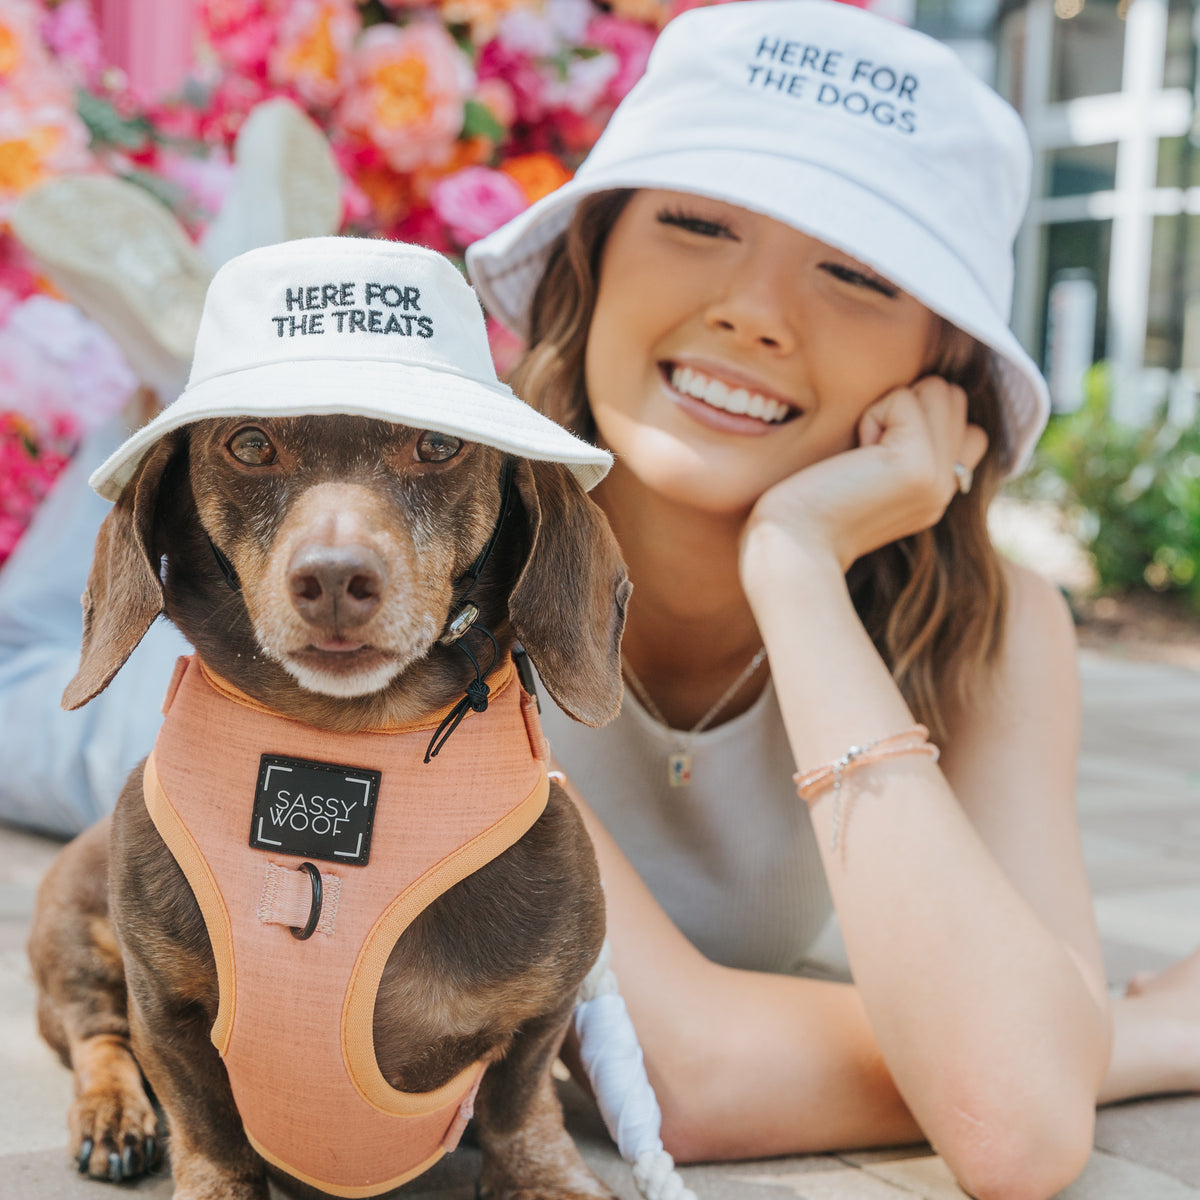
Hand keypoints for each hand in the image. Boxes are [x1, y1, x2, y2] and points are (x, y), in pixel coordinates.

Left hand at [740, 377, 987, 582]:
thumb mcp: (868, 473)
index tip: (873, 455)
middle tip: (865, 452)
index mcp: (939, 490)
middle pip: (953, 398)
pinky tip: (854, 456)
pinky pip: (904, 399)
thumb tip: (921, 392)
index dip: (919, 418)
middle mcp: (947, 486)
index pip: (967, 424)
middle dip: (905, 405)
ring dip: (891, 407)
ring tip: (862, 453)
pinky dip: (872, 415)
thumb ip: (903, 444)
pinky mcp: (918, 465)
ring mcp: (938, 477)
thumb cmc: (810, 504)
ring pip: (938, 391)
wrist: (794, 544)